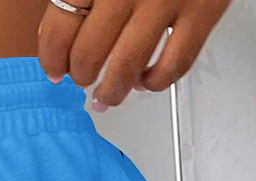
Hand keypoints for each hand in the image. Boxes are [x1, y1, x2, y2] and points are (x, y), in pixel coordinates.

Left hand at [37, 0, 231, 109]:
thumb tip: (62, 26)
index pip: (60, 28)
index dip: (52, 57)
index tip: (54, 68)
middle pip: (89, 54)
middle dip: (81, 75)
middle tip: (82, 78)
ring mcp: (166, 1)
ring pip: (127, 69)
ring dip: (112, 91)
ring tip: (107, 95)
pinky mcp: (203, 10)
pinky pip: (175, 64)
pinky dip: (156, 82)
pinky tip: (146, 80)